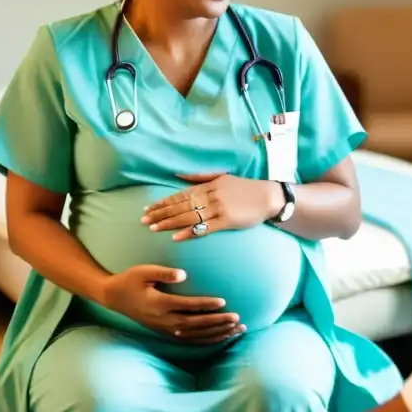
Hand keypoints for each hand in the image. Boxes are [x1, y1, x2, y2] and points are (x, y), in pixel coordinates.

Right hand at [98, 265, 245, 342]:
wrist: (114, 297)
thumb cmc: (130, 280)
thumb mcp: (143, 271)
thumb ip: (164, 273)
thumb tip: (184, 274)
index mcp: (158, 303)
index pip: (186, 305)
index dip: (205, 304)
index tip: (223, 301)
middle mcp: (163, 319)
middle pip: (194, 324)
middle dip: (217, 322)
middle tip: (237, 318)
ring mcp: (164, 328)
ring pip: (194, 335)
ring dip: (216, 333)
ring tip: (237, 329)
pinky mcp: (166, 331)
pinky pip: (190, 339)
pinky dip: (207, 340)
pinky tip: (222, 337)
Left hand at [142, 173, 282, 239]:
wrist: (268, 197)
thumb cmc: (245, 188)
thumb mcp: (222, 177)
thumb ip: (200, 177)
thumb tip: (178, 175)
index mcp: (209, 185)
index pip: (180, 195)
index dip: (163, 202)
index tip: (148, 209)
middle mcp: (211, 195)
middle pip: (181, 206)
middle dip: (161, 213)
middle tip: (143, 220)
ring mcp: (219, 208)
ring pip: (189, 217)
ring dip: (169, 223)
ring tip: (154, 228)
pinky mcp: (227, 220)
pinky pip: (205, 228)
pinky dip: (190, 232)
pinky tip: (176, 237)